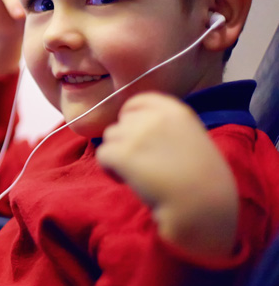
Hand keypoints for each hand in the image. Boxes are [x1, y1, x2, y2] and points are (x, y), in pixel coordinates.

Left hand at [96, 93, 238, 257]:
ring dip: (117, 154)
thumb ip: (167, 128)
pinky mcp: (123, 155)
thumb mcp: (192, 139)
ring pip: (110, 137)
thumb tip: (136, 126)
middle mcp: (155, 117)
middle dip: (126, 140)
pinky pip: (102, 155)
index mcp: (176, 111)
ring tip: (136, 174)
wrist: (203, 206)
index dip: (131, 116)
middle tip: (141, 162)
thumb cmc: (203, 181)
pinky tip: (125, 181)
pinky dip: (109, 169)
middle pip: (122, 122)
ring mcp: (137, 135)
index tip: (134, 134)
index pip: (139, 100)